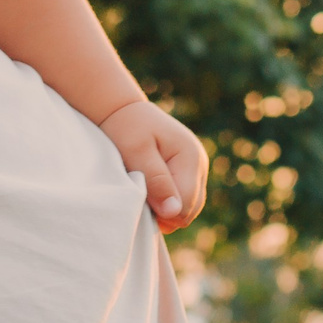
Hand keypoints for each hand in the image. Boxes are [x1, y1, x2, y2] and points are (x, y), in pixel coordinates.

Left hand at [96, 98, 207, 233]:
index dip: (161, 212)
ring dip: (166, 207)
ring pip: (188, 207)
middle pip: (190, 210)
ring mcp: (197, 167)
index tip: (139, 197)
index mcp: (190, 158)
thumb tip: (174, 212)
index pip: (185, 207)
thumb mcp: (136, 151)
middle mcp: (200, 163)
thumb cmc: (125, 127)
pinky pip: (184, 199)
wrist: (123, 109)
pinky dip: (167, 200)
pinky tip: (150, 189)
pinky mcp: (189, 171)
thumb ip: (156, 181)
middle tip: (140, 193)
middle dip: (165, 212)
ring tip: (144, 189)